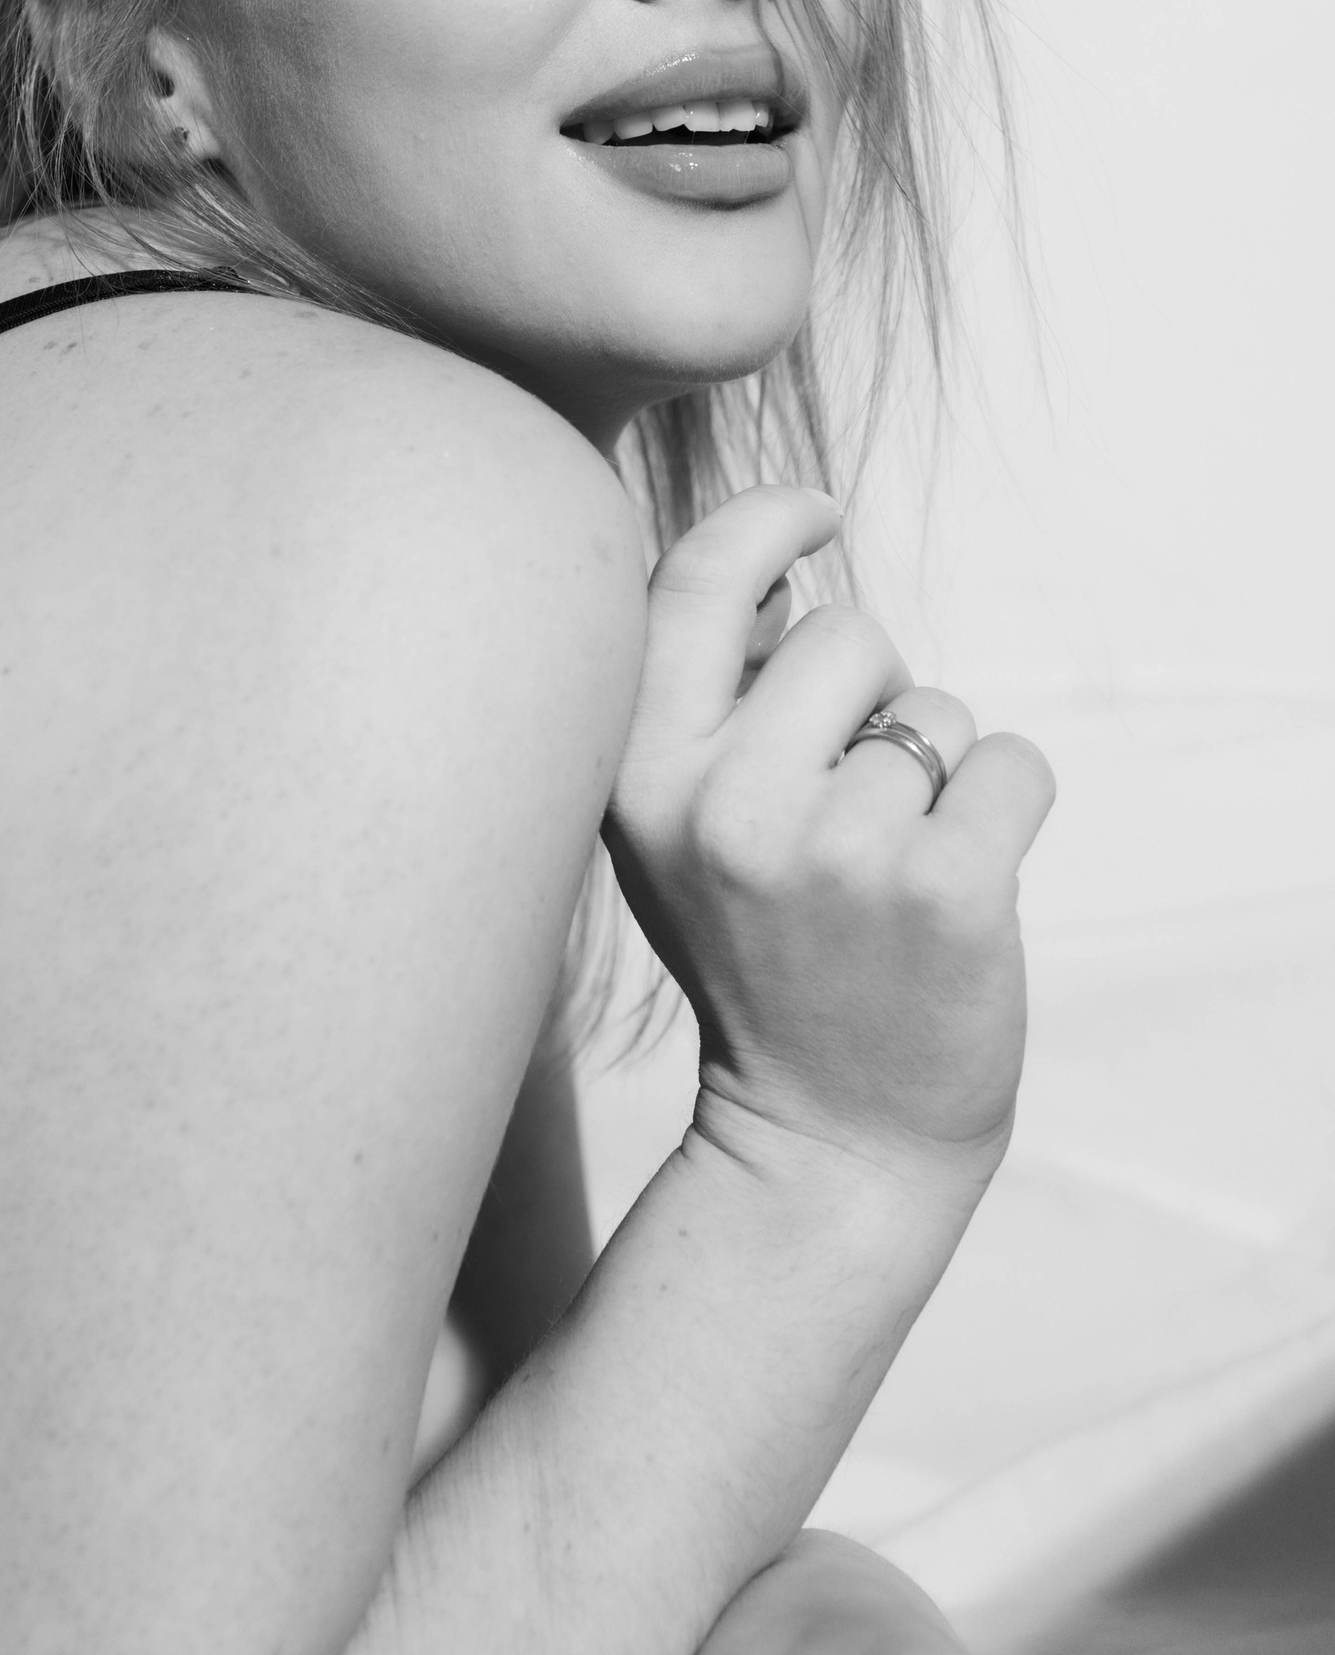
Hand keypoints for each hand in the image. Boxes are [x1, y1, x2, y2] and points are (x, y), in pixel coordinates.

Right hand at [602, 488, 1053, 1189]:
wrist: (829, 1141)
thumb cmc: (760, 954)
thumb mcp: (677, 826)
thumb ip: (705, 701)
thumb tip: (784, 572)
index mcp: (639, 775)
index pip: (695, 576)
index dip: (766, 520)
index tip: (817, 513)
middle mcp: (723, 805)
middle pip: (850, 634)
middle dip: (873, 699)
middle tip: (846, 813)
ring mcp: (835, 852)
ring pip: (938, 710)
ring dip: (937, 773)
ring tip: (887, 875)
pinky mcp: (946, 892)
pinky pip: (1015, 765)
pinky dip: (1008, 813)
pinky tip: (956, 893)